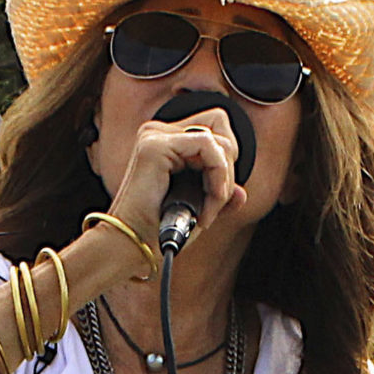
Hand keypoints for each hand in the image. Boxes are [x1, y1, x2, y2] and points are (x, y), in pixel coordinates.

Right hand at [104, 109, 244, 251]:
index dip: (225, 164)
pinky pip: (208, 145)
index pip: (215, 132)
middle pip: (221, 129)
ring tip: (208, 209)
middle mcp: (159, 132)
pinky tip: (207, 202)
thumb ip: (220, 195)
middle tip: (213, 206)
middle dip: (228, 171)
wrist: (133, 244)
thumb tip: (240, 193)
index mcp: (166, 141)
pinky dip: (217, 175)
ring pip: (218, 140)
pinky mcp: (156, 145)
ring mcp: (155, 135)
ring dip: (222, 179)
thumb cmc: (158, 229)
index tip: (216, 199)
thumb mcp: (198, 208)